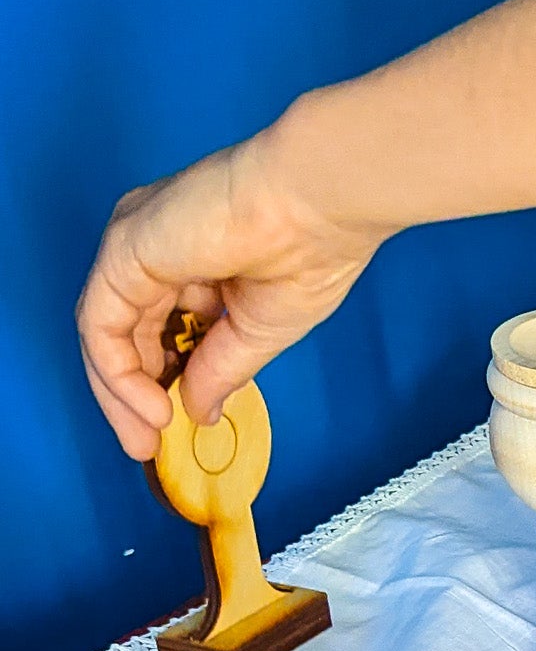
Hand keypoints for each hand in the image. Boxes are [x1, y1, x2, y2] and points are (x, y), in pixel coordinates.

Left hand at [76, 124, 385, 459]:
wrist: (317, 206)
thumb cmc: (311, 251)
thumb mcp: (260, 332)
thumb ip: (221, 369)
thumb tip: (199, 412)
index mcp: (193, 263)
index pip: (156, 330)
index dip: (162, 383)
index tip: (172, 429)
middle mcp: (157, 251)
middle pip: (125, 334)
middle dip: (132, 395)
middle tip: (146, 444)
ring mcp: (136, 248)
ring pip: (107, 333)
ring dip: (121, 392)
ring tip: (148, 434)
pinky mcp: (125, 252)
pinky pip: (102, 324)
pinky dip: (118, 371)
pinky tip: (149, 404)